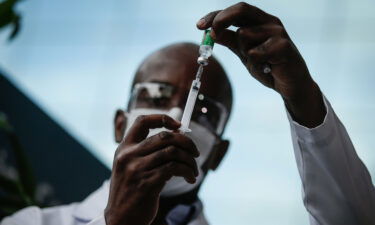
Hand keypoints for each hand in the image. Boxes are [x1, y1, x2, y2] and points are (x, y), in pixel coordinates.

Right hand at [104, 114, 198, 224]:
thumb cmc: (132, 191)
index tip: (179, 125)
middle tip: (195, 152)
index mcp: (124, 148)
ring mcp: (136, 169)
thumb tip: (179, 135)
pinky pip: (175, 168)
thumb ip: (149, 151)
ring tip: (193, 170)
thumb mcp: (132, 166)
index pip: (142, 121)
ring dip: (189, 160)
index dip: (163, 118)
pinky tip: (190, 178)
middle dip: (186, 142)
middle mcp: (128, 156)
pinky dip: (187, 171)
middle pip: (164, 136)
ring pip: (173, 152)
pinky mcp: (147, 183)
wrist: (121, 219)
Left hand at [197, 2, 325, 126]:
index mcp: (260, 21)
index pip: (235, 11)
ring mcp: (278, 32)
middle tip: (210, 33)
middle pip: (241, 10)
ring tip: (259, 62)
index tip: (199, 26)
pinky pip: (255, 52)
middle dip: (221, 20)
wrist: (290, 85)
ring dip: (245, 53)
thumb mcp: (244, 53)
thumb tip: (211, 32)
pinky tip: (268, 67)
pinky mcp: (284, 46)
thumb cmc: (268, 66)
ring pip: (244, 36)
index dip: (215, 16)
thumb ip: (230, 41)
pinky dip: (256, 63)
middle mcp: (269, 22)